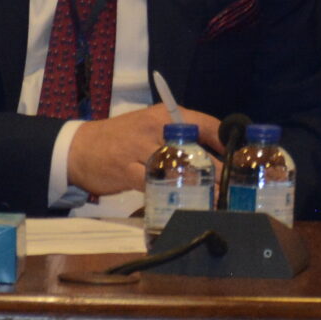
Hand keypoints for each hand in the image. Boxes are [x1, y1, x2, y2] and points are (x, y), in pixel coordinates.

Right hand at [66, 105, 224, 198]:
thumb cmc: (122, 139)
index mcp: (166, 114)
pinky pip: (154, 185)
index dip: (227, 141)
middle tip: (234, 186)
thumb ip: (179, 135)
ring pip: (177, 168)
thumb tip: (215, 151)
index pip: (206, 123)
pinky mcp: (126, 171)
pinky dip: (170, 196)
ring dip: (199, 187)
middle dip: (218, 169)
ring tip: (217, 200)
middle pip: (196, 148)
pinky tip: (184, 205)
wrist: (79, 148)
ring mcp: (140, 149)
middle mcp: (155, 128)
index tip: (242, 158)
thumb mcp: (151, 126)